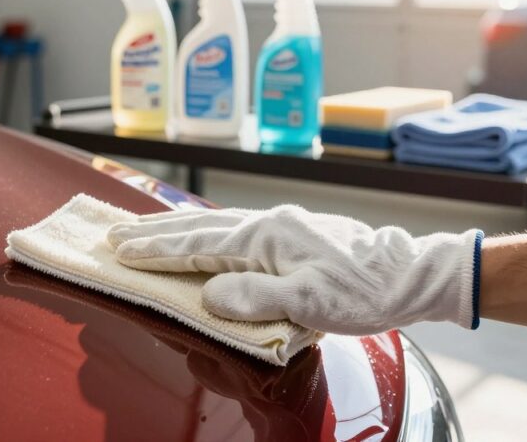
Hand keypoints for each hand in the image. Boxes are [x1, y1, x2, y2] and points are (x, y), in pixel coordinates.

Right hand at [107, 206, 481, 334]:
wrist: (410, 274)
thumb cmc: (364, 291)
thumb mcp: (310, 303)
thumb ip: (255, 297)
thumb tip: (209, 295)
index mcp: (265, 236)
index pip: (197, 243)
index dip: (155, 249)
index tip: (119, 250)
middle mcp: (268, 223)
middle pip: (198, 224)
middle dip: (154, 232)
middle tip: (115, 235)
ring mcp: (281, 225)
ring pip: (216, 222)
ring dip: (177, 227)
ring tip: (147, 230)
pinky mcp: (292, 233)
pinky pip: (234, 227)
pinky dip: (206, 231)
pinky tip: (205, 236)